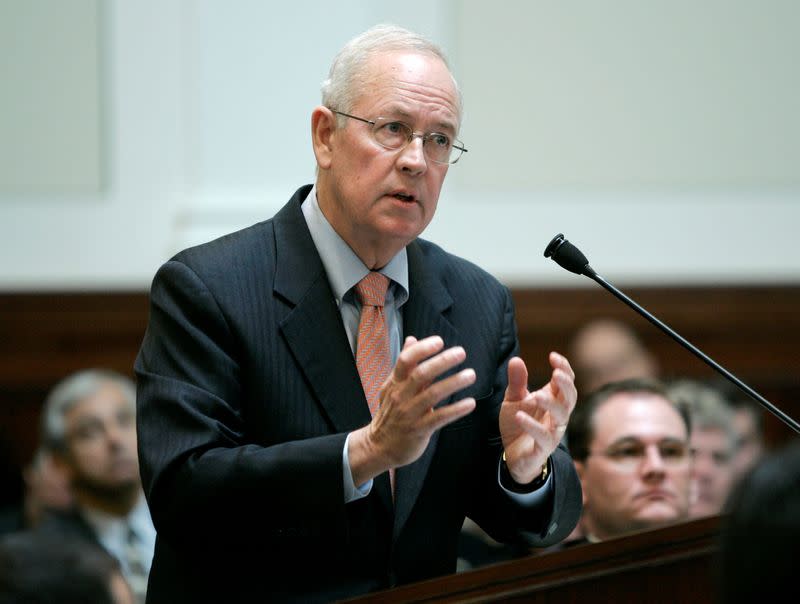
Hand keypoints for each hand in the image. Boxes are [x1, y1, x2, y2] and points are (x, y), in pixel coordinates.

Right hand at [349, 335, 475, 484]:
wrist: (379, 447)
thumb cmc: (390, 414)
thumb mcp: (392, 386)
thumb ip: (405, 364)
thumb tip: (413, 339)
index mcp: (395, 383)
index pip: (405, 360)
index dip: (422, 349)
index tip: (439, 341)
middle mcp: (400, 396)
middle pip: (421, 374)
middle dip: (442, 362)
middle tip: (461, 353)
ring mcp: (409, 413)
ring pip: (432, 394)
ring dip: (453, 383)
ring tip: (471, 375)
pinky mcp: (419, 430)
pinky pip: (440, 417)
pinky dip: (456, 409)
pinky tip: (470, 403)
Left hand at [499, 352, 576, 484]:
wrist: (512, 455)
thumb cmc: (518, 423)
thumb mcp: (513, 399)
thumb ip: (517, 381)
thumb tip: (516, 359)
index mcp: (553, 400)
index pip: (566, 382)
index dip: (564, 368)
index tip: (553, 356)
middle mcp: (557, 415)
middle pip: (570, 398)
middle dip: (566, 385)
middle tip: (557, 373)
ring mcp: (552, 431)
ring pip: (561, 417)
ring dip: (551, 404)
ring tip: (537, 395)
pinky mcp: (542, 448)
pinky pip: (543, 437)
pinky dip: (532, 426)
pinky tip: (520, 416)